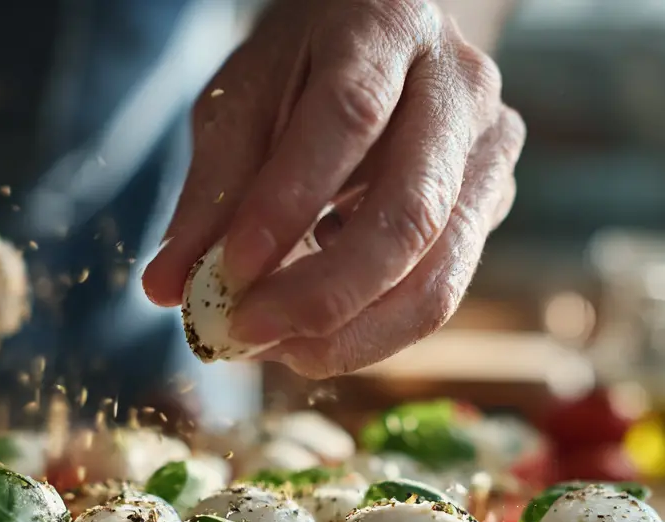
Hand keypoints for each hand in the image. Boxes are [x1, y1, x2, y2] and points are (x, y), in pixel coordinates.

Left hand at [143, 0, 523, 378]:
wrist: (386, 40)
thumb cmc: (304, 65)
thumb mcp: (243, 98)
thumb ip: (212, 190)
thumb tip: (169, 289)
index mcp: (389, 26)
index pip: (349, 116)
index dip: (289, 202)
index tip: (230, 271)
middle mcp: (460, 89)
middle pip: (412, 212)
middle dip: (324, 294)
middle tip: (245, 333)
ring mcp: (490, 153)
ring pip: (439, 276)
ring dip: (350, 333)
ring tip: (272, 346)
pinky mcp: (495, 207)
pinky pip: (435, 291)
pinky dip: (367, 327)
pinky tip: (310, 323)